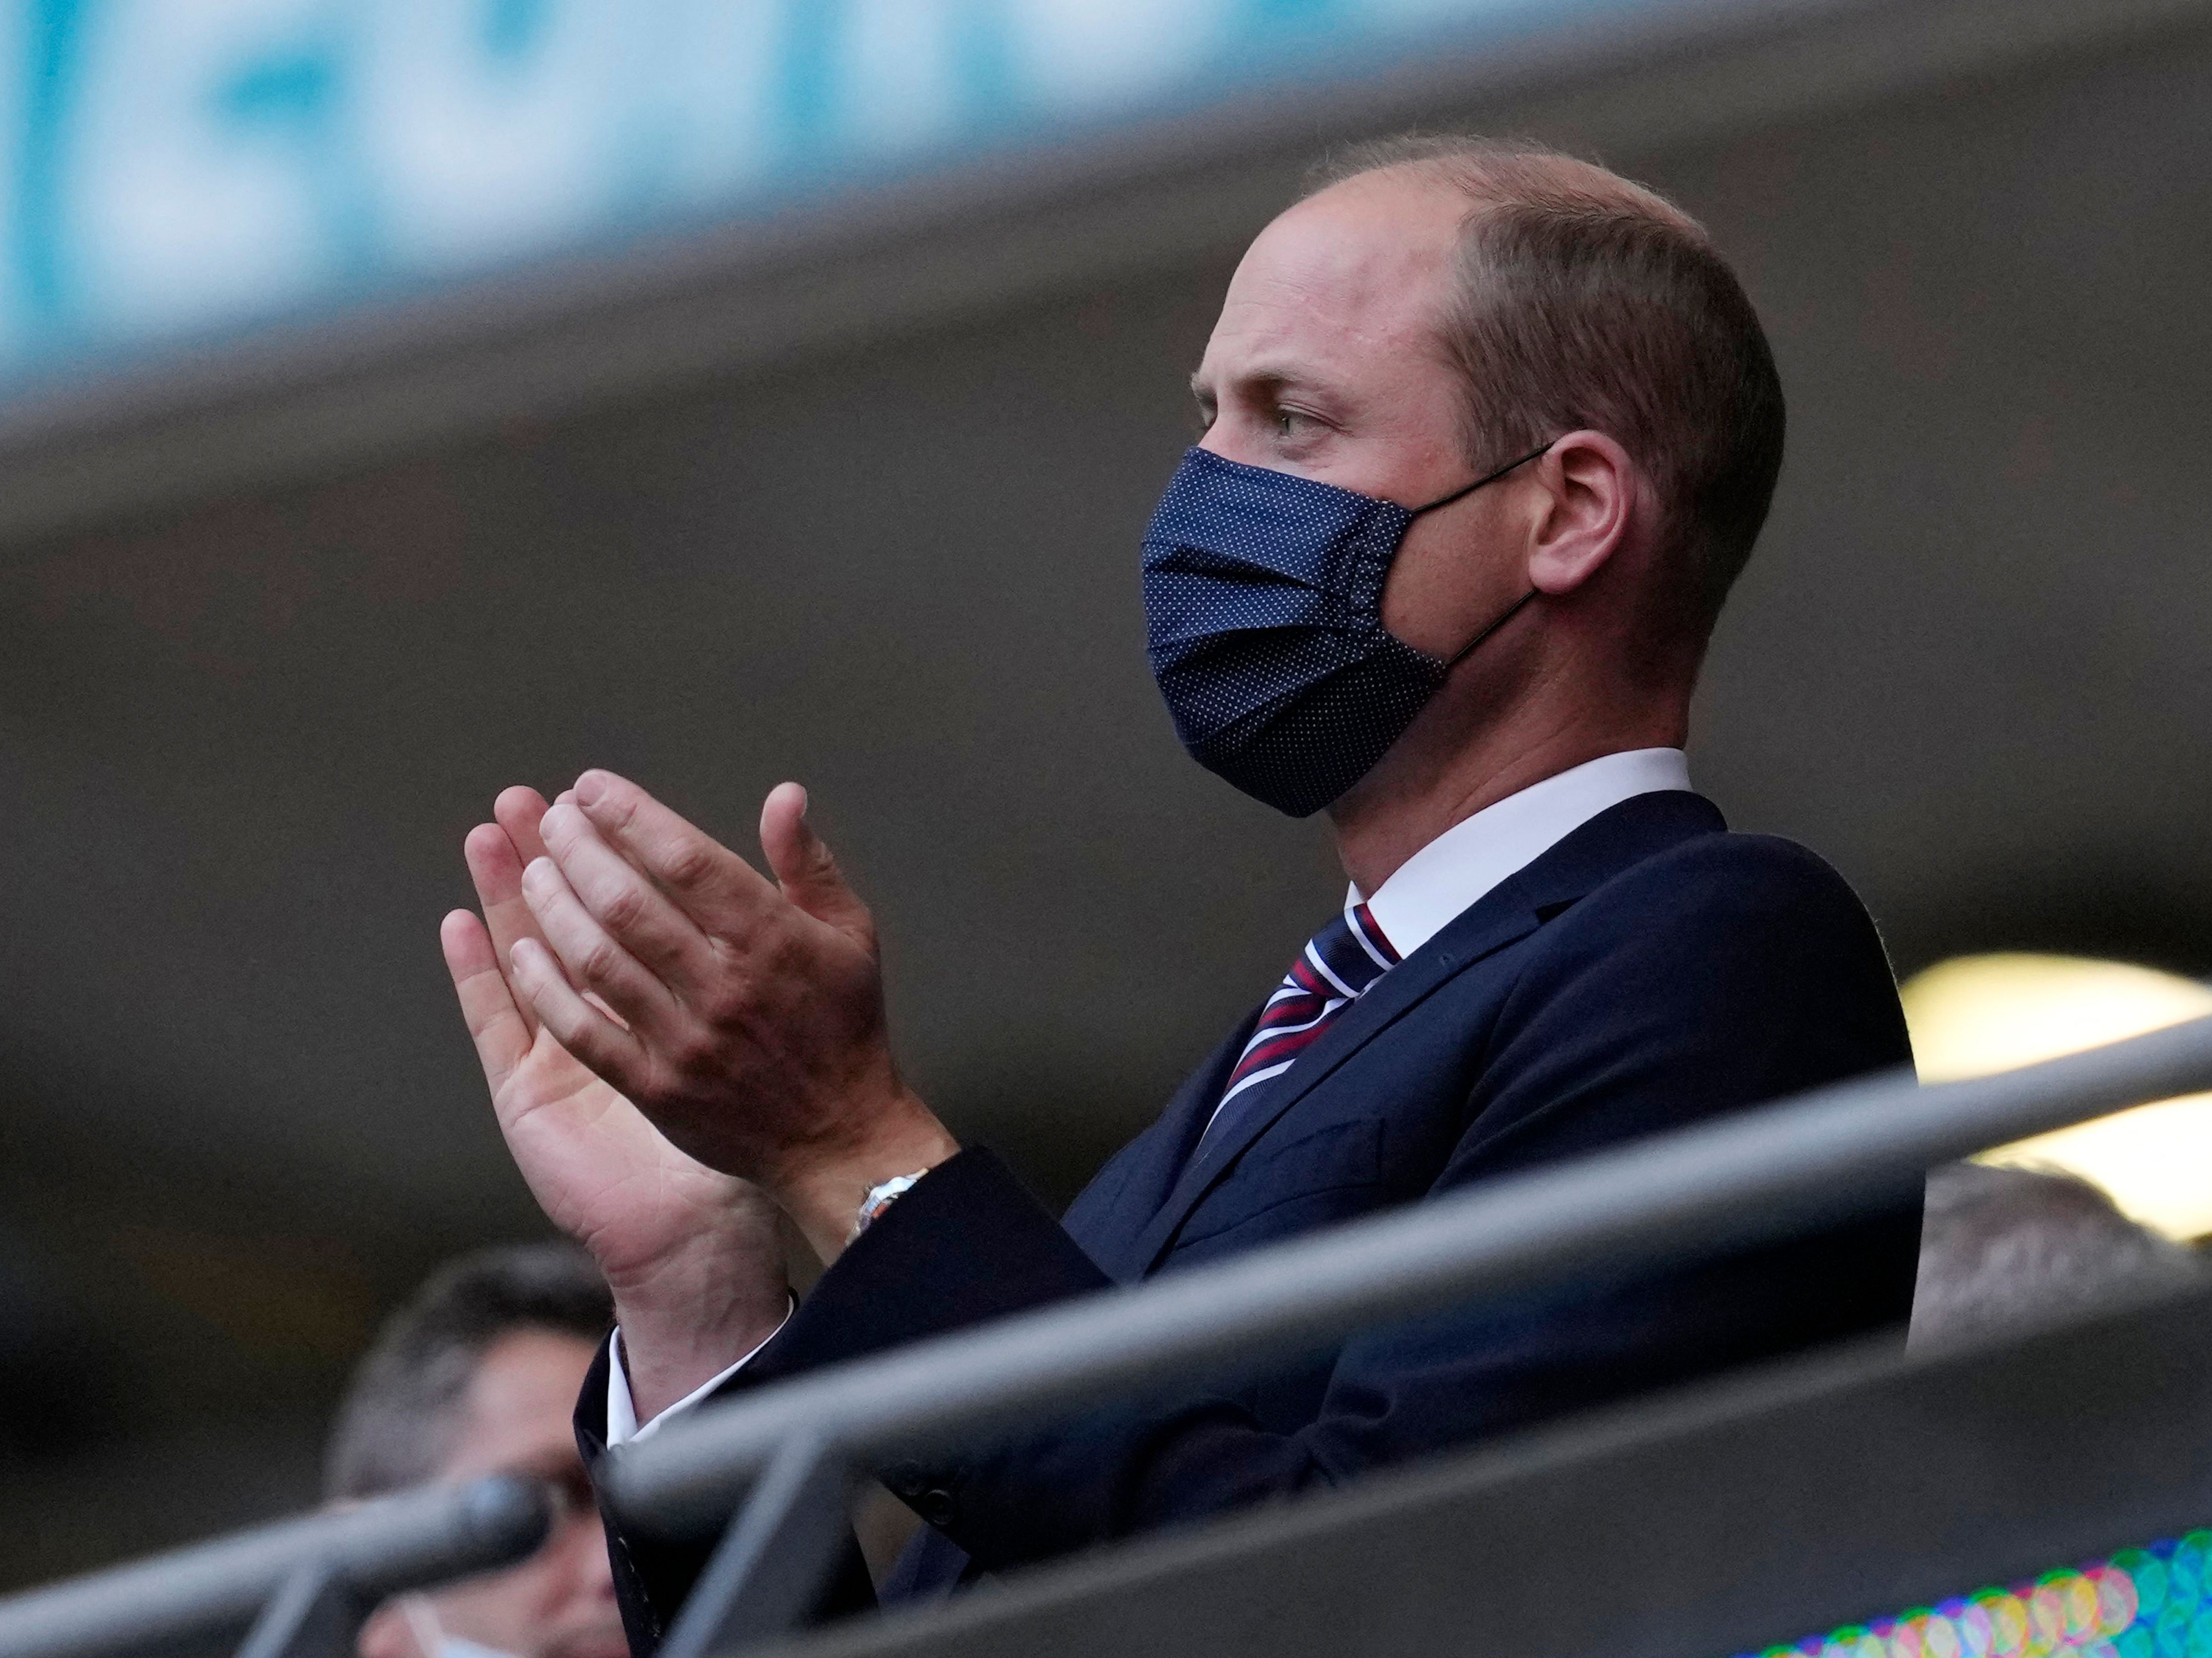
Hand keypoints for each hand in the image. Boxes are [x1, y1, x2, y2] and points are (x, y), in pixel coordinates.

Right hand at [442, 787, 792, 1414]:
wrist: (708, 1227)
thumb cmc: (748, 1127)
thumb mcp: (773, 1022)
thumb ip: (773, 942)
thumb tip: (789, 831)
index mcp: (663, 995)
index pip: (628, 905)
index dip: (609, 850)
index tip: (590, 796)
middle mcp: (607, 1015)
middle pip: (568, 919)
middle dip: (548, 856)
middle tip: (524, 798)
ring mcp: (560, 1054)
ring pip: (528, 956)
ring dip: (506, 895)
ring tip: (487, 835)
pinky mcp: (530, 1095)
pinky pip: (499, 1023)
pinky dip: (478, 974)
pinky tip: (460, 925)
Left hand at [500, 771, 957, 1261]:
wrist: (839, 1137)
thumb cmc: (843, 1025)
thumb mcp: (849, 934)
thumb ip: (808, 863)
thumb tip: (783, 795)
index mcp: (773, 939)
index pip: (686, 859)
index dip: (630, 815)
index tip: (592, 787)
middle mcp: (726, 987)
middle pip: (628, 903)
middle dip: (578, 849)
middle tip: (553, 818)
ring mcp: (686, 1041)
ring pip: (597, 960)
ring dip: (554, 906)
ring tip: (534, 870)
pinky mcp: (656, 1089)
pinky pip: (584, 1031)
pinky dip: (546, 987)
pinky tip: (523, 951)